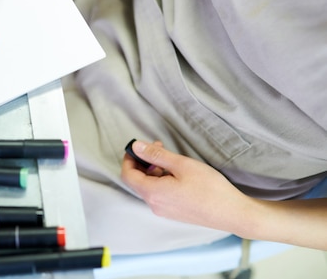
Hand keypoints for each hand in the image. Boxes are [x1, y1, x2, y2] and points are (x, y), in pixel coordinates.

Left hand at [121, 140, 252, 232]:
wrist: (233, 213)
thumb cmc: (210, 188)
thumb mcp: (182, 165)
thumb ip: (156, 155)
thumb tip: (136, 146)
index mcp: (153, 193)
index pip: (128, 175)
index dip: (129, 159)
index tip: (138, 146)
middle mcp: (155, 205)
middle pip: (137, 181)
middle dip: (143, 161)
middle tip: (158, 147)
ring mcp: (164, 211)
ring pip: (149, 187)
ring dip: (154, 170)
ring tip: (171, 158)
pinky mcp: (174, 212)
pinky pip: (159, 194)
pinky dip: (162, 180)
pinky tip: (177, 173)